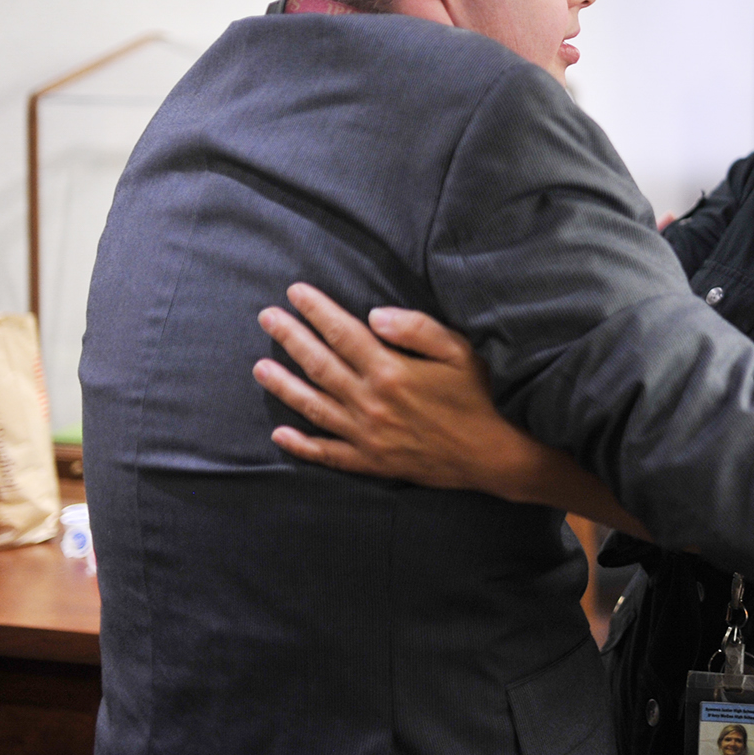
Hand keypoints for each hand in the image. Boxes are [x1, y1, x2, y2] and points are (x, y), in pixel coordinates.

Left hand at [253, 284, 517, 490]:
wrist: (493, 456)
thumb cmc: (480, 398)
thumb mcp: (460, 352)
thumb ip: (417, 329)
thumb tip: (373, 314)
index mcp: (391, 371)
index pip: (343, 334)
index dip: (317, 311)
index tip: (294, 293)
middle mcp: (370, 403)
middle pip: (320, 365)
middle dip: (290, 338)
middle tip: (266, 318)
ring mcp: (366, 436)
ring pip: (313, 407)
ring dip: (284, 386)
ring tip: (260, 367)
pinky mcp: (371, 462)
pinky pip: (327, 453)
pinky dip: (302, 444)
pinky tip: (281, 434)